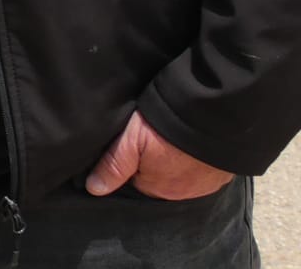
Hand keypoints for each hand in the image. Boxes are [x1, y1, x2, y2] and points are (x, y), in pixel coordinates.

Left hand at [85, 109, 233, 199]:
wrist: (210, 118)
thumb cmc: (164, 127)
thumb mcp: (131, 141)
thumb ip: (113, 165)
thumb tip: (94, 189)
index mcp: (155, 188)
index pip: (133, 181)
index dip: (129, 162)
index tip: (129, 146)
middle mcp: (179, 194)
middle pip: (156, 181)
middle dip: (151, 165)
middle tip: (149, 139)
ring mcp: (202, 187)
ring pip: (178, 178)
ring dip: (173, 165)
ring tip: (167, 142)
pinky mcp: (219, 177)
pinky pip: (200, 174)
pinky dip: (193, 164)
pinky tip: (187, 148)